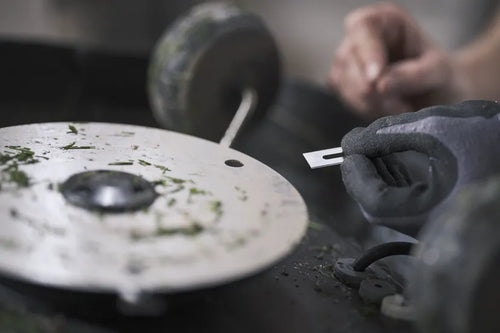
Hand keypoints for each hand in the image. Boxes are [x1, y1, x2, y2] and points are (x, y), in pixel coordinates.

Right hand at [330, 3, 467, 117]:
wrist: (436, 97)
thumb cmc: (439, 76)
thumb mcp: (438, 72)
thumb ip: (414, 75)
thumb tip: (380, 84)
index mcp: (386, 21)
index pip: (362, 27)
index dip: (366, 52)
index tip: (376, 78)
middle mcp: (362, 37)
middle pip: (347, 59)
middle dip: (370, 88)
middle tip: (400, 105)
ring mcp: (349, 61)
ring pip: (343, 82)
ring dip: (371, 102)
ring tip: (400, 107)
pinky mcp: (344, 84)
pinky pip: (346, 99)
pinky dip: (366, 109)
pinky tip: (387, 109)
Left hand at [340, 100, 499, 235]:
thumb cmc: (488, 143)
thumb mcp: (432, 129)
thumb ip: (384, 135)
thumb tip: (351, 142)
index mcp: (416, 209)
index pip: (365, 192)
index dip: (353, 165)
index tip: (351, 142)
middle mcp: (419, 223)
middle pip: (372, 195)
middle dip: (368, 164)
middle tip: (371, 138)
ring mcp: (428, 221)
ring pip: (387, 193)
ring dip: (383, 165)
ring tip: (398, 140)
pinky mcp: (436, 212)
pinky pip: (406, 193)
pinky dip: (401, 170)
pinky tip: (413, 151)